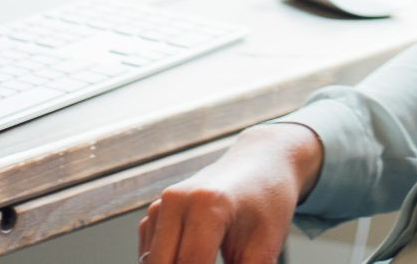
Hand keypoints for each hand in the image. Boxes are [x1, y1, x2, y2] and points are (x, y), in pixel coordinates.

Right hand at [138, 122, 319, 263]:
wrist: (262, 163)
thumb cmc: (267, 201)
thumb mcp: (265, 246)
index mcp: (208, 205)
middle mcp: (178, 201)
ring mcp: (163, 203)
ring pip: (152, 261)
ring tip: (209, 259)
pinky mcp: (156, 210)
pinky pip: (149, 251)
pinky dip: (165, 262)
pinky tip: (190, 260)